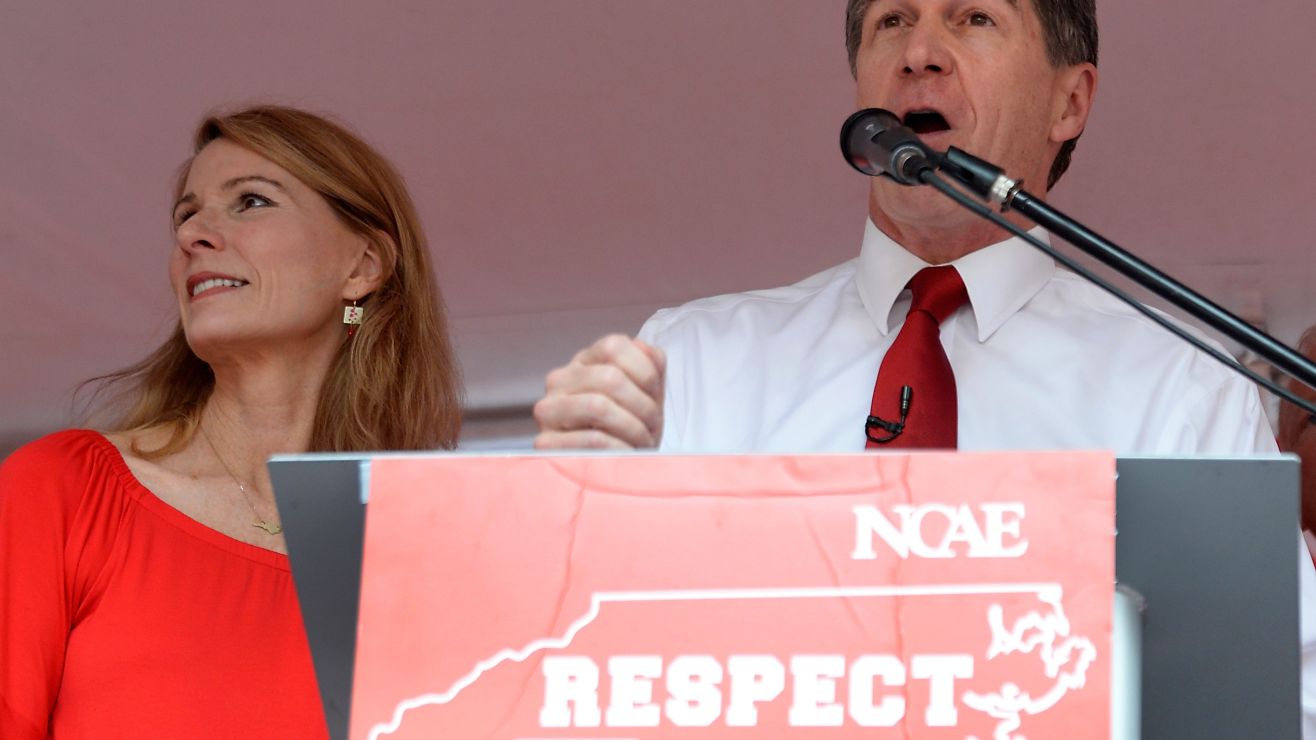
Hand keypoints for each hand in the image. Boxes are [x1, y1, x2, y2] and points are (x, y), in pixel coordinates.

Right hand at [533, 334, 665, 449]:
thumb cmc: (631, 428)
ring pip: (598, 406)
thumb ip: (652, 366)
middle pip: (610, 377)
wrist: (613, 470)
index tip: (655, 394)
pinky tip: (626, 454)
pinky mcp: (545, 442)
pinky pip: (592, 440)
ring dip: (632, 427)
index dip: (644, 370)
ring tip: (643, 441)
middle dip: (642, 405)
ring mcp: (548, 410)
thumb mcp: (647, 395)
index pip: (614, 345)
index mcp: (584, 362)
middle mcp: (559, 380)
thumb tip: (649, 350)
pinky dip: (620, 448)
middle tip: (653, 424)